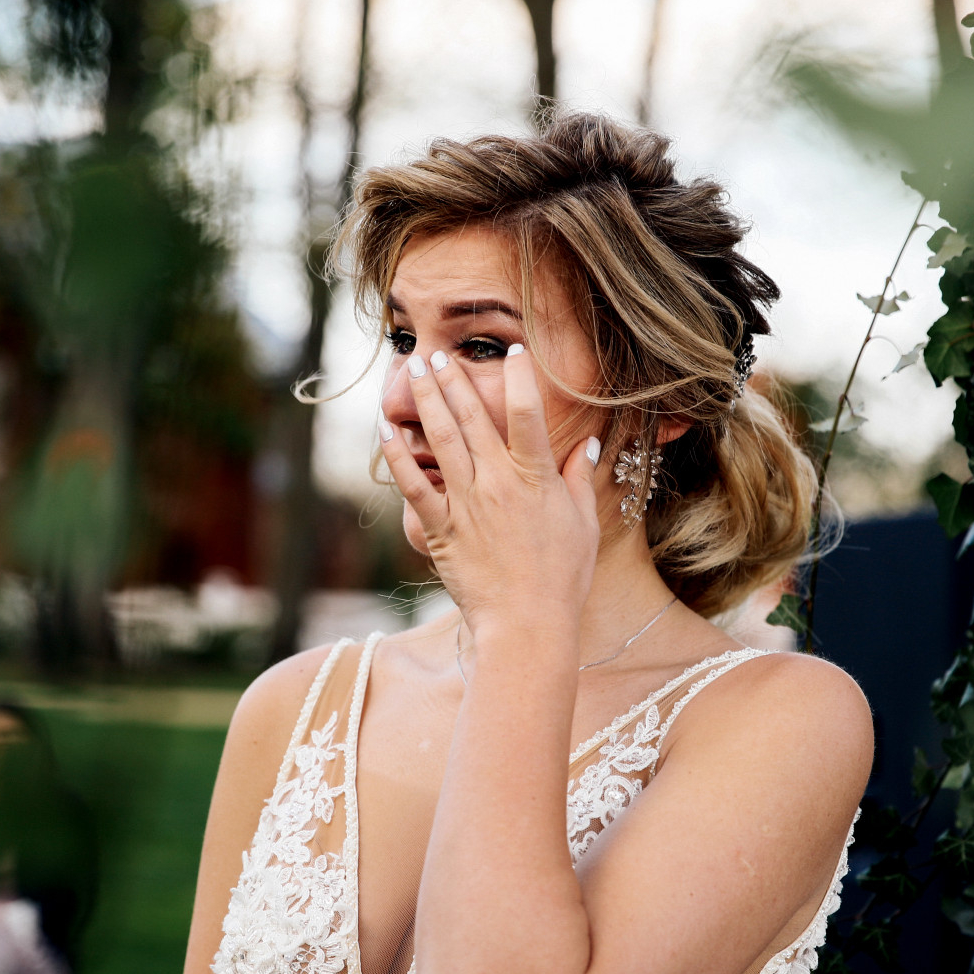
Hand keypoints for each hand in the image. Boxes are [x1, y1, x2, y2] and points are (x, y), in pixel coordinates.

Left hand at [381, 346, 601, 638]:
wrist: (527, 624)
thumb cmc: (562, 578)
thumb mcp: (583, 523)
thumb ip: (581, 478)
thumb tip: (589, 443)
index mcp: (536, 478)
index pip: (528, 413)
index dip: (520, 376)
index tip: (514, 349)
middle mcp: (498, 482)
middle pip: (472, 416)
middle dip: (452, 378)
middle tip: (438, 353)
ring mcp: (466, 503)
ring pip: (441, 439)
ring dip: (425, 400)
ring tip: (413, 370)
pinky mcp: (441, 528)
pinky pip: (413, 485)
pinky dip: (396, 456)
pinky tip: (384, 431)